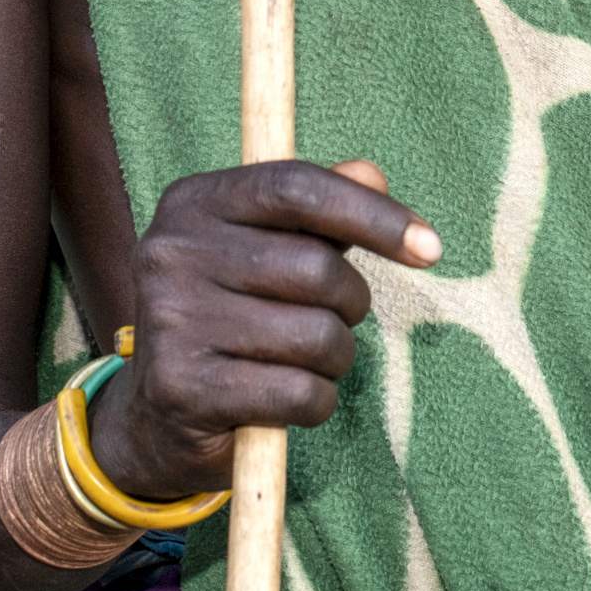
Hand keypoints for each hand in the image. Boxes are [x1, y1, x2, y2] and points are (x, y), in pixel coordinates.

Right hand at [85, 158, 436, 497]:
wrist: (159, 415)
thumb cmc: (235, 310)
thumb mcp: (271, 245)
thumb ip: (324, 207)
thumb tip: (373, 175)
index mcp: (192, 202)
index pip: (298, 188)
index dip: (373, 214)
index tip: (431, 248)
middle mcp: (170, 253)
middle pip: (316, 267)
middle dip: (352, 301)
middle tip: (338, 317)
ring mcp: (171, 323)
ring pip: (316, 336)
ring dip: (337, 357)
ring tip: (311, 361)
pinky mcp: (182, 390)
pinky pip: (298, 394)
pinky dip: (317, 402)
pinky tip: (291, 400)